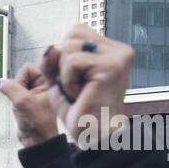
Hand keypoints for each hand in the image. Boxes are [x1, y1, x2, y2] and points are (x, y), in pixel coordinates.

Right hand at [0, 63, 59, 147]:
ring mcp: (37, 91)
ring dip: (16, 95)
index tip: (25, 92)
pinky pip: (17, 92)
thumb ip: (9, 88)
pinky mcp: (31, 98)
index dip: (21, 80)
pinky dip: (16, 100)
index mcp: (50, 80)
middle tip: (24, 100)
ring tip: (24, 106)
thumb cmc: (38, 124)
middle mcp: (45, 83)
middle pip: (22, 75)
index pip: (28, 68)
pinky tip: (22, 108)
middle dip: (18, 88)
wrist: (37, 139)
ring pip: (18, 84)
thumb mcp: (22, 102)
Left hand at [40, 24, 135, 140]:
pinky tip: (81, 94)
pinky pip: (71, 62)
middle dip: (62, 65)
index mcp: (111, 50)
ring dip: (65, 76)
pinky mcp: (111, 66)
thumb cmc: (82, 112)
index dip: (63, 55)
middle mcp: (118, 50)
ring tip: (79, 92)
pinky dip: (68, 82)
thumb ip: (52, 61)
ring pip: (68, 48)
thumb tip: (50, 48)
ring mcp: (117, 56)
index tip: (74, 78)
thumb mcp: (60, 81)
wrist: (97, 136)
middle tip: (77, 88)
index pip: (75, 31)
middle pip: (70, 35)